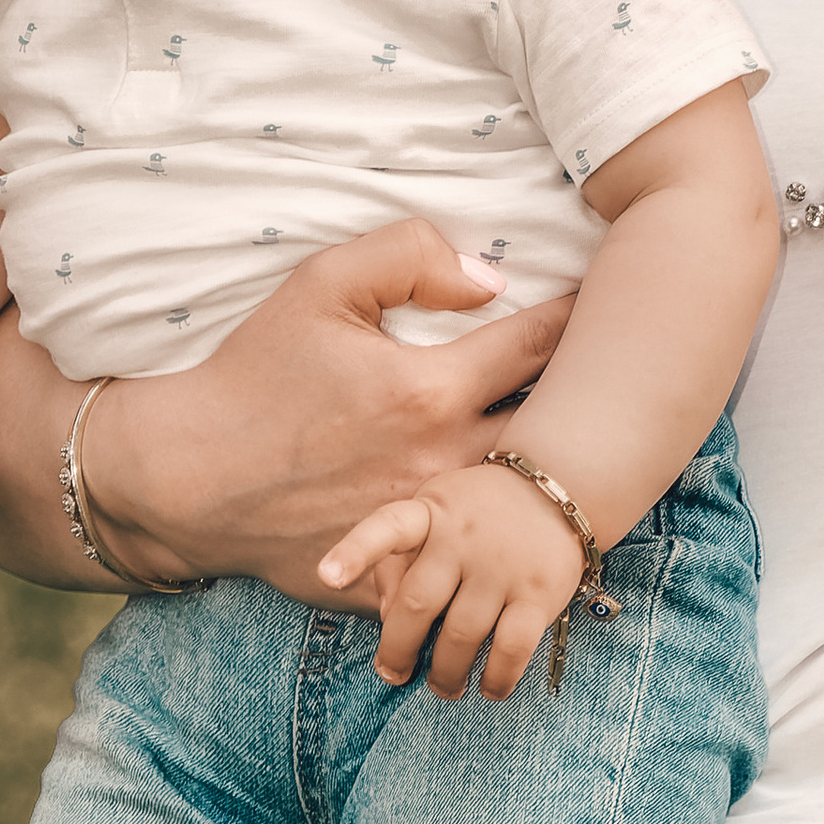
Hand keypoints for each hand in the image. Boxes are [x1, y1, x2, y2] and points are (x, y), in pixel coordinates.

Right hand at [56, 224, 573, 604]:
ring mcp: (428, 522)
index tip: (620, 300)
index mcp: (429, 388)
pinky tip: (537, 525)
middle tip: (637, 376)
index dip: (588, 318)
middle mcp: (442, 460)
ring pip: (528, 502)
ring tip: (603, 448)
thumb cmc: (251, 374)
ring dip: (565, 474)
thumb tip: (492, 276)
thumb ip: (408, 255)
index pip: (542, 345)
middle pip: (558, 431)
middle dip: (601, 401)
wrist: (186, 477)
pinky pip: (477, 566)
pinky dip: (510, 545)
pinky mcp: (406, 569)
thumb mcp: (318, 286)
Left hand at [321, 461, 588, 698]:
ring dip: (447, 673)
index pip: (387, 528)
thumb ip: (399, 563)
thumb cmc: (479, 514)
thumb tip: (389, 620)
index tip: (326, 578)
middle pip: (418, 604)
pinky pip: (512, 647)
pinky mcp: (539, 592)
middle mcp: (464, 537)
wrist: (558, 489)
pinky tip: (490, 690)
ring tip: (443, 688)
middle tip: (394, 674)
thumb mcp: (433, 517)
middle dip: (399, 649)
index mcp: (430, 513)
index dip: (354, 553)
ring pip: (462, 634)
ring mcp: (503, 566)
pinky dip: (497, 677)